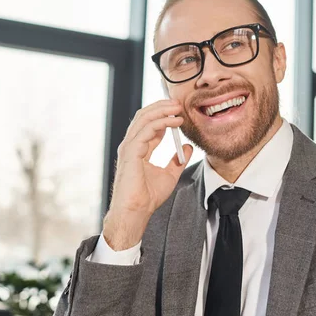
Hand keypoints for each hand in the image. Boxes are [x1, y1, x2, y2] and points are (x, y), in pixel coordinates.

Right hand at [103, 99, 192, 249]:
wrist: (137, 212)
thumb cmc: (148, 198)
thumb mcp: (170, 176)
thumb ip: (177, 161)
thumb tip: (187, 147)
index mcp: (138, 150)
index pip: (149, 125)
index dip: (163, 116)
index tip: (178, 112)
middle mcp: (131, 145)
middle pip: (144, 117)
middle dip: (161, 107)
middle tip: (178, 103)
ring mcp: (129, 147)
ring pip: (143, 119)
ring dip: (161, 110)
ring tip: (177, 108)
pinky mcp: (130, 152)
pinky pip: (146, 130)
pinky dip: (160, 122)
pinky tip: (173, 122)